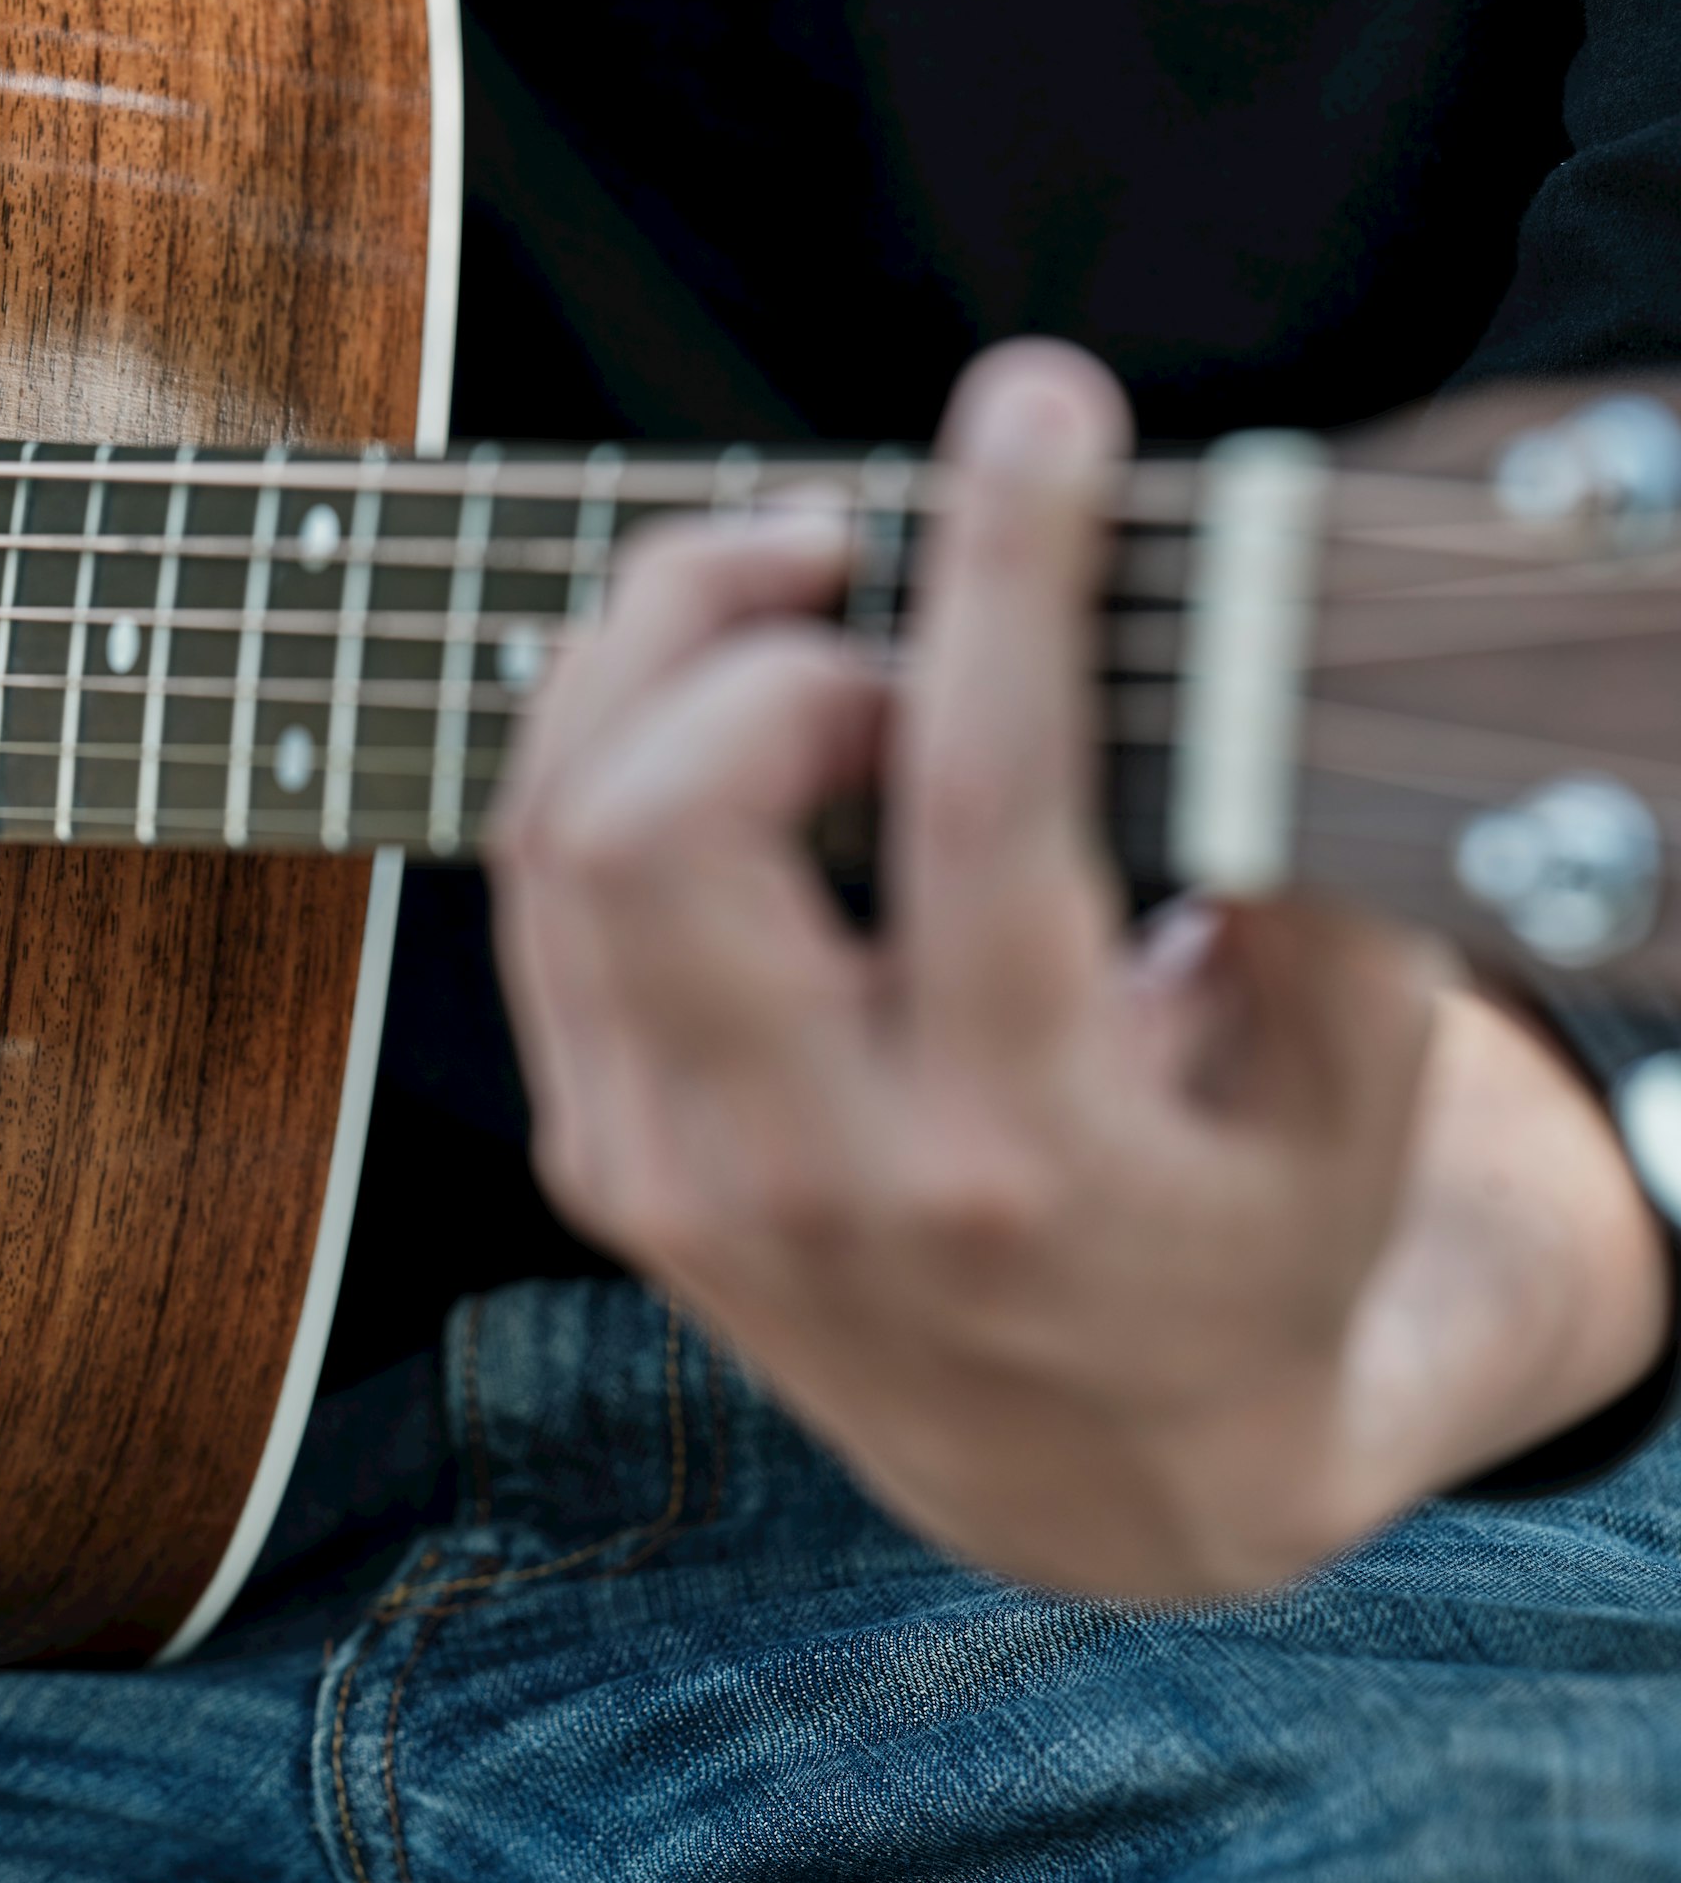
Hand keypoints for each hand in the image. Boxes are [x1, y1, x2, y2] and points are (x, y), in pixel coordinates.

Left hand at [489, 340, 1670, 1600]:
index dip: (998, 571)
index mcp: (1020, 1159)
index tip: (1040, 412)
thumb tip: (1241, 641)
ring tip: (801, 583)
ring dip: (651, 656)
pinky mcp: (592, 1161)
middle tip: (871, 562)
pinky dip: (602, 744)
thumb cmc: (1246, 1235)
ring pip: (552, 841)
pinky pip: (534, 896)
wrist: (1095, 1469)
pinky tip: (722, 687)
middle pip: (658, 825)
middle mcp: (805, 1181)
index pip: (972, 804)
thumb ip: (1315, 881)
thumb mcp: (1348, 1093)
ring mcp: (665, 1181)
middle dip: (746, 630)